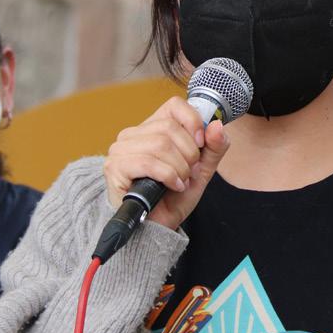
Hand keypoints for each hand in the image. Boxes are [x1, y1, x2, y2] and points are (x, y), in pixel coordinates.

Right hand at [104, 96, 229, 229]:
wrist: (158, 228)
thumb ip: (213, 147)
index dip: (193, 122)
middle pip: (169, 128)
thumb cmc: (174, 197)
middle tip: (188, 173)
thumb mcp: (201, 170)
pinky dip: (168, 176)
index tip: (200, 145)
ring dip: (179, 168)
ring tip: (179, 182)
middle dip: (188, 154)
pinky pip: (148, 162)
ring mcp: (120, 150)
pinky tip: (172, 187)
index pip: (174, 105)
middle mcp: (132, 135)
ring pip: (160, 145)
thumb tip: (217, 124)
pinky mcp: (115, 167)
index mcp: (152, 128)